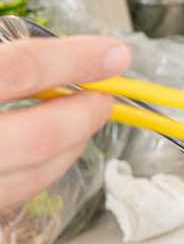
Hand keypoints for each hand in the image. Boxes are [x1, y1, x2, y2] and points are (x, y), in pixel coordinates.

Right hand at [0, 36, 129, 209]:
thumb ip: (10, 61)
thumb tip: (60, 57)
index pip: (20, 70)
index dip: (72, 60)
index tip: (113, 53)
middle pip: (39, 137)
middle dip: (83, 115)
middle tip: (105, 97)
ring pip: (36, 173)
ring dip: (72, 143)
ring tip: (83, 116)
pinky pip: (19, 190)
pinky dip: (45, 165)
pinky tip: (54, 145)